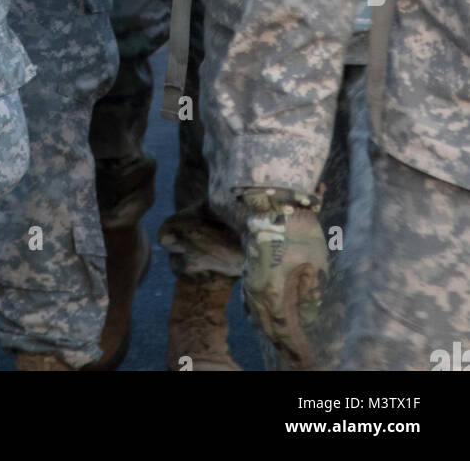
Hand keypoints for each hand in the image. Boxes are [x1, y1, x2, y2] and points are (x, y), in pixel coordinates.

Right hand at [241, 190, 329, 368]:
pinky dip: (260, 313)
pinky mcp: (249, 268)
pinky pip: (252, 299)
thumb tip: (305, 315)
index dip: (296, 349)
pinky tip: (261, 316)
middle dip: (283, 344)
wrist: (273, 201)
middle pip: (269, 327)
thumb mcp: (314, 267)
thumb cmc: (297, 233)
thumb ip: (310, 297)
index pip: (285, 332)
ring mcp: (250, 279)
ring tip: (283, 342)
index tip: (307, 362)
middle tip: (297, 359)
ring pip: (257, 314)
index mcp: (272, 295)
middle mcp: (257, 292)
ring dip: (271, 330)